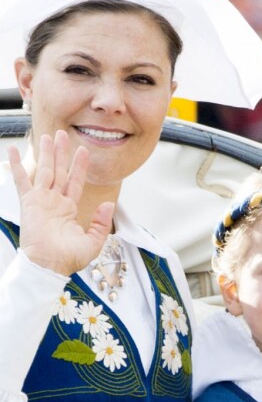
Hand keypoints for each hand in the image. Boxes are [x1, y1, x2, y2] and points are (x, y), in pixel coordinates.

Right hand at [7, 130, 113, 276]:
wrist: (50, 266)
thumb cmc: (68, 259)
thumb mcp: (94, 241)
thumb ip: (102, 222)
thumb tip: (109, 204)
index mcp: (69, 209)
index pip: (75, 182)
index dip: (79, 166)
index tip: (83, 151)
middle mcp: (55, 202)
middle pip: (59, 170)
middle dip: (61, 152)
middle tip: (62, 134)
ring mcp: (41, 200)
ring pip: (44, 170)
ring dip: (45, 153)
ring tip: (47, 135)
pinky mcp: (29, 202)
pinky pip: (21, 180)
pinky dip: (16, 165)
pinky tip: (12, 150)